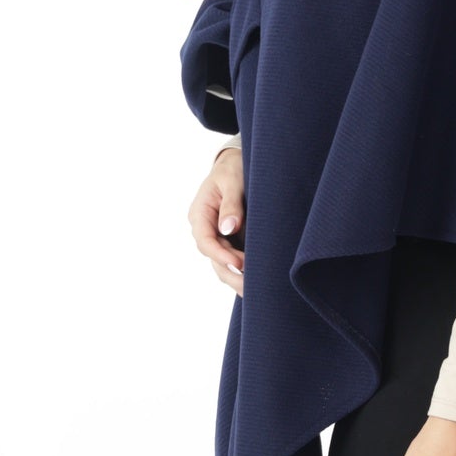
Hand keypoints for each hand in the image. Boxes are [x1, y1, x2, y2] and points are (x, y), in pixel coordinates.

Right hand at [187, 145, 245, 291]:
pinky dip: (242, 272)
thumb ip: (231, 204)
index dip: (221, 255)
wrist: (236, 164)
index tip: (239, 263)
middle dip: (231, 273)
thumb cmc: (233, 169)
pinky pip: (232, 260)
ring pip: (222, 264)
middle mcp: (205, 229)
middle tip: (250, 286)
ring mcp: (217, 237)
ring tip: (255, 291)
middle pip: (214, 258)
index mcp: (200, 214)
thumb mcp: (232, 181)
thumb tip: (228, 228)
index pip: (205, 241)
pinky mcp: (229, 240)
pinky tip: (255, 284)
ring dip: (236, 277)